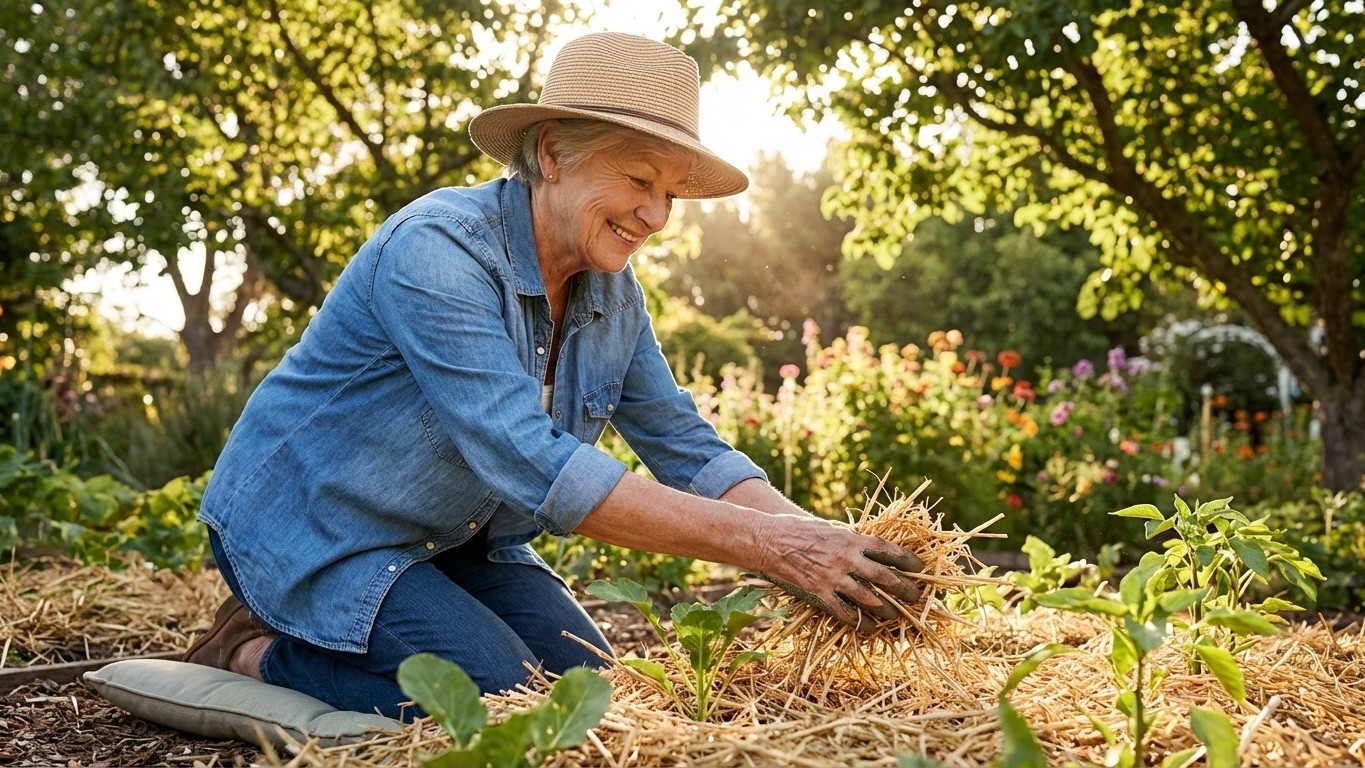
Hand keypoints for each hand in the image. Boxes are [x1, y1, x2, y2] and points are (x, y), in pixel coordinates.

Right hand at [753, 515, 924, 631]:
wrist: (769, 540)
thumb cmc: (798, 530)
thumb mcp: (830, 528)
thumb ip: (850, 540)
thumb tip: (869, 547)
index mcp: (851, 539)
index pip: (887, 550)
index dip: (907, 560)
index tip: (920, 567)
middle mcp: (846, 559)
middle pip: (885, 577)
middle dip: (905, 589)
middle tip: (917, 597)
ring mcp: (833, 578)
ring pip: (869, 599)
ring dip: (886, 610)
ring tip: (896, 615)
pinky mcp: (819, 593)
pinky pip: (844, 612)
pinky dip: (859, 621)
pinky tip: (868, 627)